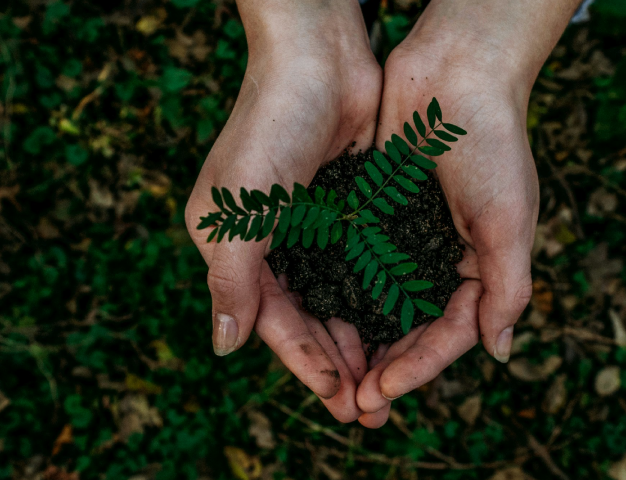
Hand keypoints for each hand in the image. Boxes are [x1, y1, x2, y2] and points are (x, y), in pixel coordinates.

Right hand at [185, 0, 379, 421]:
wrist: (319, 57)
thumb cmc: (269, 128)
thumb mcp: (238, 211)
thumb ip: (231, 280)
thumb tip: (223, 347)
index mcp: (233, 246)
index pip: (271, 320)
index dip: (304, 362)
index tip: (339, 398)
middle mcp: (270, 241)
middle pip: (307, 318)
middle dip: (337, 364)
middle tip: (370, 408)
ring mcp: (311, 226)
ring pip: (338, 298)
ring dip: (361, 339)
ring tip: (388, 381)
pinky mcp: (348, 208)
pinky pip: (363, 266)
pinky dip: (378, 298)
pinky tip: (402, 326)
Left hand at [354, 0, 580, 427]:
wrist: (456, 72)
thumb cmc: (492, 143)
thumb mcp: (509, 220)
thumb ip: (507, 288)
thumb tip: (498, 353)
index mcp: (481, 267)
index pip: (449, 334)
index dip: (418, 367)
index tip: (383, 390)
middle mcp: (442, 259)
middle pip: (411, 329)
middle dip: (385, 367)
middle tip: (353, 403)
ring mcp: (407, 238)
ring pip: (379, 304)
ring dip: (359, 340)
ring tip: (332, 375)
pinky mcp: (375, 213)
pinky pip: (356, 263)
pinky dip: (340, 292)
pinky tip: (315, 316)